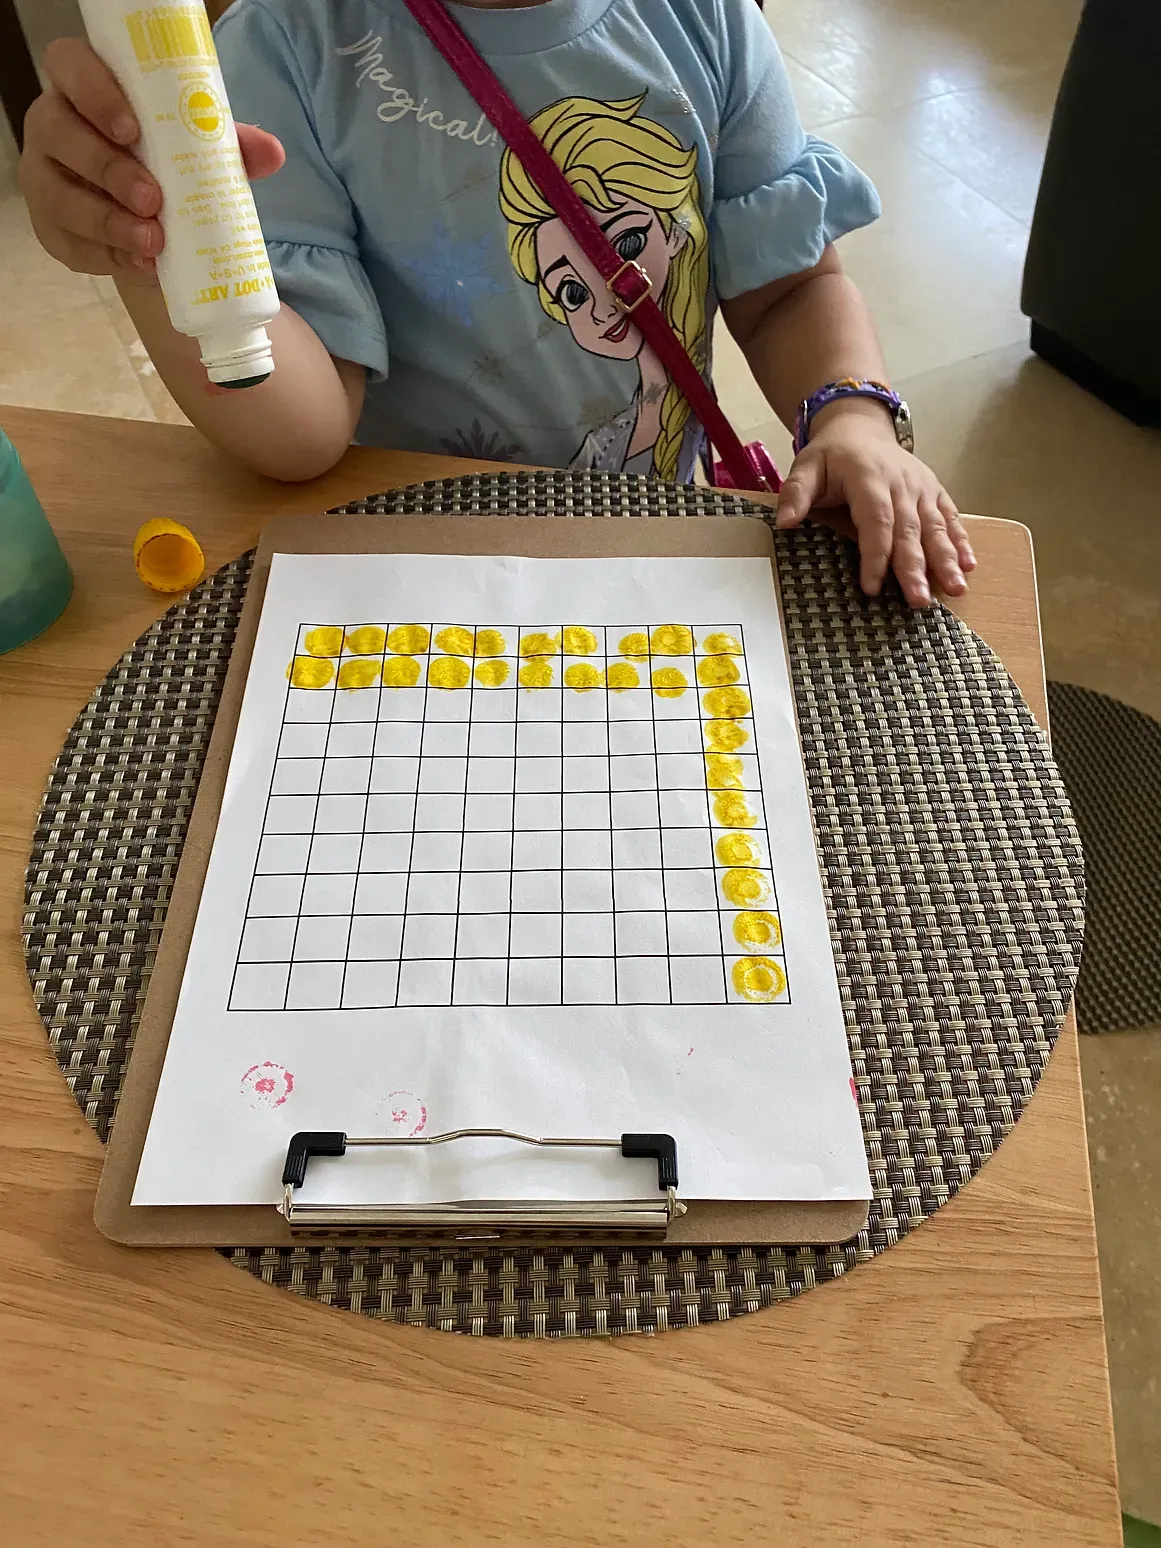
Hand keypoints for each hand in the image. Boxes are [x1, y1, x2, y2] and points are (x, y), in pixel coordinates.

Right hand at [19, 38, 283, 281]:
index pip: (69, 66)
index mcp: (82, 86)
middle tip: (153, 199)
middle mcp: (52, 124)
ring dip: (107, 222)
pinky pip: (69, 243)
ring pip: (58, 195)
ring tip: (153, 244)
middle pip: (59, 133)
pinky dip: (109, 257)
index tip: (133, 129)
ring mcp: (44, 176)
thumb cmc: (165, 162)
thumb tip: (272, 153)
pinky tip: (141, 265)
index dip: (95, 93)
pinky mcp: (51, 228)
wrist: (149, 217)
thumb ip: (228, 144)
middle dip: (107, 168)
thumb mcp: (196, 146)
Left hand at [773, 398, 974, 607]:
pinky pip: (950, 518)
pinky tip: (970, 565)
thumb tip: (784, 522)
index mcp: (868, 478)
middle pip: (909, 530)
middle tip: (919, 601)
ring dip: (946, 560)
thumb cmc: (832, 455)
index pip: (875, 521)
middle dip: (915, 568)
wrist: (861, 428)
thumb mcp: (806, 466)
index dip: (875, 555)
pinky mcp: (935, 492)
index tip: (871, 587)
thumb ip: (796, 493)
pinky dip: (961, 541)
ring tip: (955, 589)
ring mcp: (921, 488)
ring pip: (935, 527)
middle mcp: (901, 483)